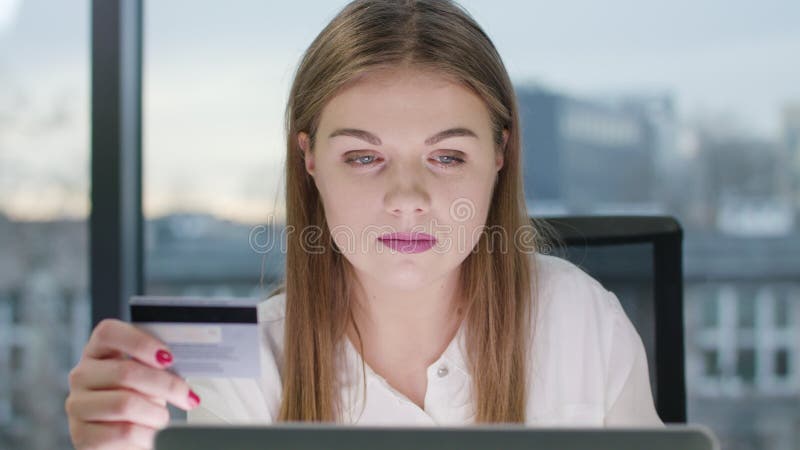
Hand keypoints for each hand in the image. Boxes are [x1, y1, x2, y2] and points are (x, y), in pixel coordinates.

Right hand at [65, 318, 199, 449]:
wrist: (125, 439)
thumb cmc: (141, 402)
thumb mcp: (150, 377)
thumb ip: (158, 364)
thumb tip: (176, 362)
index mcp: (98, 352)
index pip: (108, 333)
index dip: (140, 342)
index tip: (167, 357)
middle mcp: (82, 375)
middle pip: (125, 371)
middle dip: (165, 384)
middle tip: (185, 395)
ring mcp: (78, 405)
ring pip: (126, 404)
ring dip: (156, 413)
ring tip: (162, 418)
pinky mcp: (82, 435)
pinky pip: (123, 432)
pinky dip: (146, 434)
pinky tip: (148, 433)